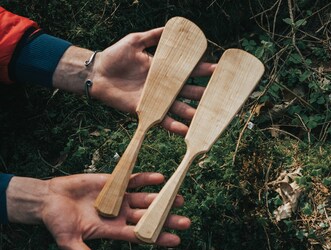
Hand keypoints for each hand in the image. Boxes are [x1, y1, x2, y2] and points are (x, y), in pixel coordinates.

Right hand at [7, 173, 189, 249]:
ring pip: (145, 198)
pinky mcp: (113, 182)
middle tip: (185, 221)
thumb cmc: (57, 221)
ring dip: (162, 198)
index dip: (157, 238)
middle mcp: (119, 214)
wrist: (49, 199)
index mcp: (112, 230)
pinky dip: (146, 179)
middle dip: (166, 219)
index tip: (176, 240)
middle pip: (148, 217)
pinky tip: (160, 178)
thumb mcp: (69, 240)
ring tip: (179, 199)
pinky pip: (134, 180)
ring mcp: (118, 197)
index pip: (139, 235)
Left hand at [91, 28, 214, 134]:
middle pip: (187, 90)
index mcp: (163, 69)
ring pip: (179, 107)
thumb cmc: (115, 55)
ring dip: (193, 112)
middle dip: (204, 93)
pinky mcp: (146, 110)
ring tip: (207, 117)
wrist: (97, 73)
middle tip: (221, 95)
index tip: (219, 69)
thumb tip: (173, 27)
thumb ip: (154, 36)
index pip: (187, 69)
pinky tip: (185, 130)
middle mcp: (163, 86)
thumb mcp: (136, 41)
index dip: (202, 69)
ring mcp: (155, 99)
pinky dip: (174, 126)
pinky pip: (162, 120)